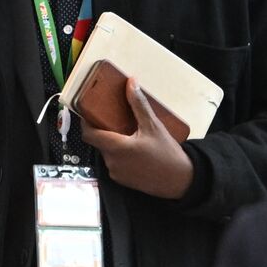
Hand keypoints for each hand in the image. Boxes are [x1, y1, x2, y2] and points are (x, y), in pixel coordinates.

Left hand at [81, 77, 193, 199]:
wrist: (180, 180)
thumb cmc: (168, 156)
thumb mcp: (153, 126)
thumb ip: (138, 104)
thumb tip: (131, 85)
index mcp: (117, 148)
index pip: (89, 134)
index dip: (85, 122)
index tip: (88, 113)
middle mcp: (112, 162)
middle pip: (99, 142)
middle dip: (105, 130)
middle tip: (115, 119)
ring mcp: (116, 173)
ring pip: (107, 152)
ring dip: (114, 143)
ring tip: (129, 134)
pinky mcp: (122, 180)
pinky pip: (115, 163)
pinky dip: (120, 155)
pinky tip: (134, 150)